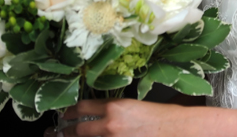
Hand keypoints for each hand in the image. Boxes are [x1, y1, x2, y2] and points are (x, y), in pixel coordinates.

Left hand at [43, 99, 187, 136]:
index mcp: (116, 107)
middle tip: (59, 130)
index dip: (71, 110)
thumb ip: (115, 111)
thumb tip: (101, 116)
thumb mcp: (136, 107)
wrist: (177, 130)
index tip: (66, 113)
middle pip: (78, 128)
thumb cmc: (164, 117)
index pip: (83, 107)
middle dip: (65, 130)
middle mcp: (110, 125)